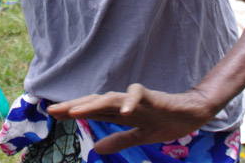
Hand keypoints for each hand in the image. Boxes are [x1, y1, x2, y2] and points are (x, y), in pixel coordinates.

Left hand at [47, 83, 214, 154]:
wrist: (192, 114)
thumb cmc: (166, 121)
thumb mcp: (140, 137)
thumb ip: (120, 140)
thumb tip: (97, 149)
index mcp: (120, 113)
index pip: (92, 111)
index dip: (73, 112)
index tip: (53, 114)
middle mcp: (124, 103)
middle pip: (94, 103)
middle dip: (74, 106)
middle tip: (52, 110)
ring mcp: (136, 99)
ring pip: (110, 98)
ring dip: (93, 104)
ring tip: (75, 112)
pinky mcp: (152, 96)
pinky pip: (138, 95)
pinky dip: (130, 102)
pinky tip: (122, 111)